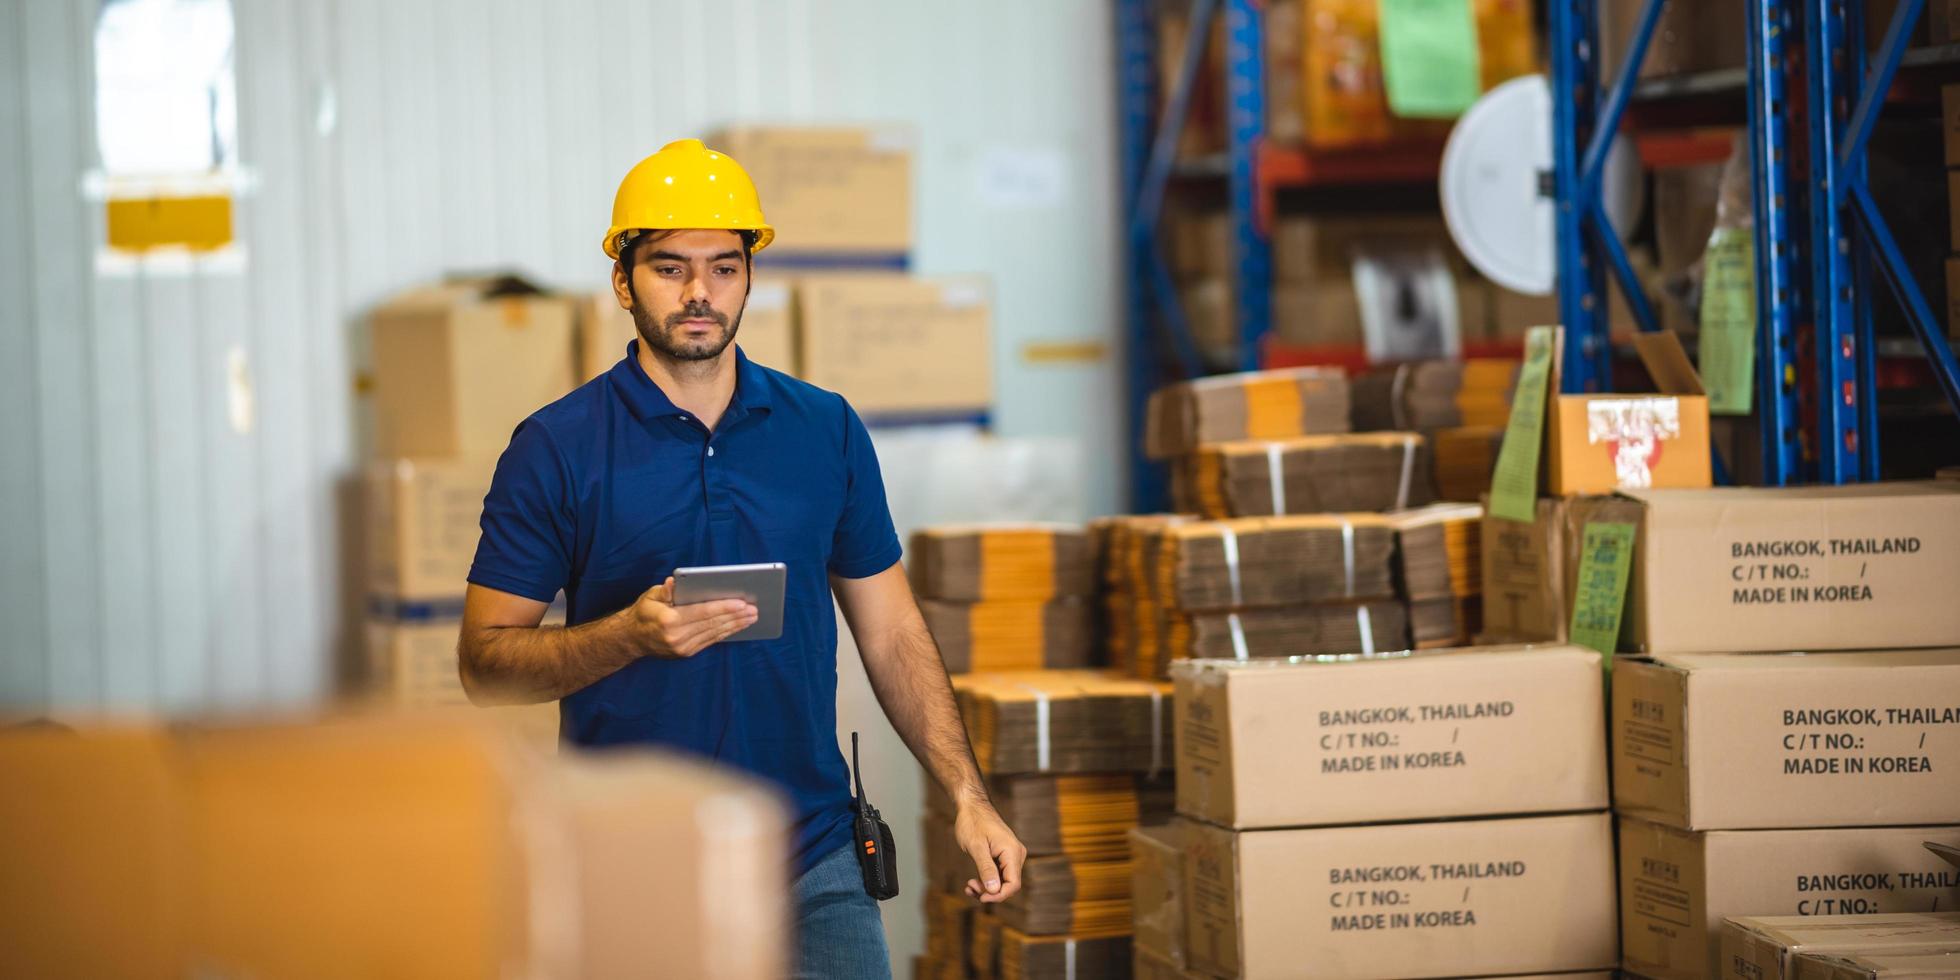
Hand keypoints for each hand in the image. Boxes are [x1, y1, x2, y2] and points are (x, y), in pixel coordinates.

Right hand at [626, 577, 756, 657]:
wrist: (632, 639)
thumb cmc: (644, 612)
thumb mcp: (649, 596)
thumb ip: (664, 590)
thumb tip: (673, 582)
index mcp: (669, 620)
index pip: (702, 612)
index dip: (724, 607)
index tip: (742, 602)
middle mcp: (677, 637)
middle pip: (712, 624)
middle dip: (735, 616)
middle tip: (754, 608)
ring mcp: (682, 648)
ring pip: (714, 634)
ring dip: (735, 626)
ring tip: (751, 617)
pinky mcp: (687, 653)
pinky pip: (710, 641)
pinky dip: (725, 633)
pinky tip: (737, 626)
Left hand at [953, 801, 1025, 903]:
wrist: (972, 806)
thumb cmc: (973, 822)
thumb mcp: (976, 847)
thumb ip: (986, 869)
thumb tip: (994, 890)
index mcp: (1012, 852)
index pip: (1013, 884)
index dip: (998, 896)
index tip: (980, 898)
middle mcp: (1016, 855)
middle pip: (1008, 885)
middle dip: (990, 892)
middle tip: (970, 888)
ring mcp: (1011, 856)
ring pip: (1002, 882)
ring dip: (986, 888)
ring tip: (969, 887)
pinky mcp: (1004, 857)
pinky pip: (999, 875)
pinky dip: (986, 881)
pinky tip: (973, 883)